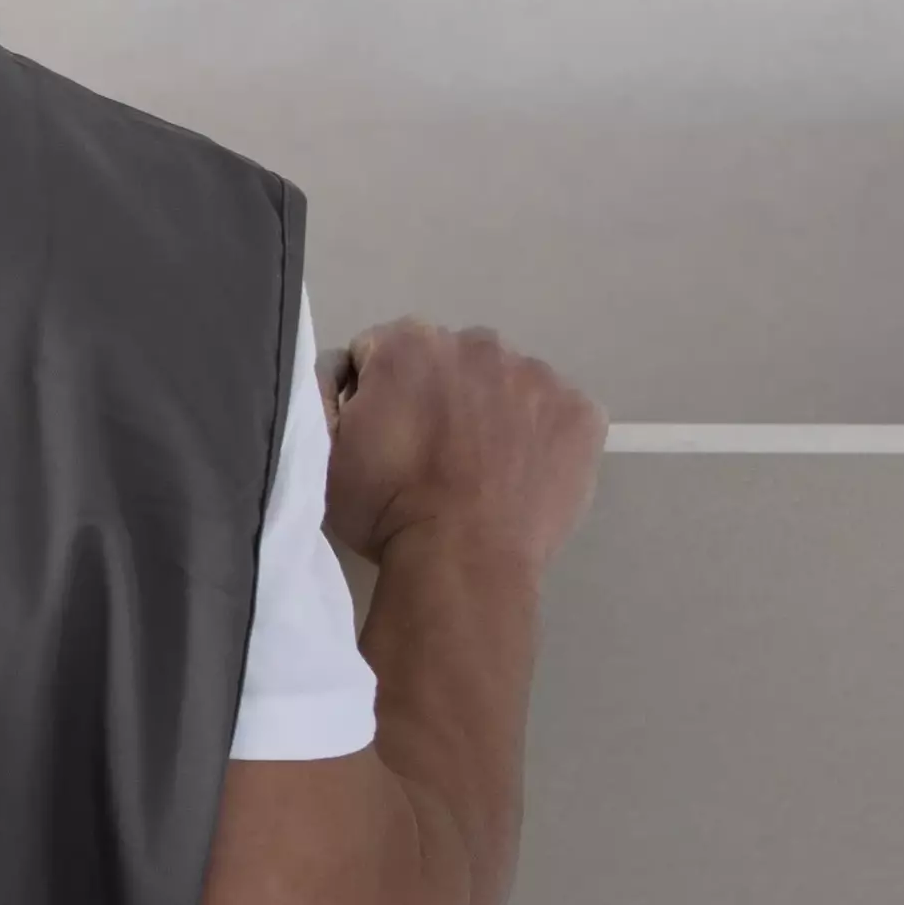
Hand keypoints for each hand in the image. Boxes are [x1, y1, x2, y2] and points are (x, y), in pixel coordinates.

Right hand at [318, 320, 603, 579]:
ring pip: (507, 383)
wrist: (463, 562)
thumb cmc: (385, 509)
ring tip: (481, 471)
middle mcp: (477, 342)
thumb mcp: (322, 449)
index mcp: (408, 342)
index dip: (377, 396)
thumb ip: (323, 392)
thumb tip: (344, 371)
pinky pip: (555, 412)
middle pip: (449, 361)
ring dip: (492, 411)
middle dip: (438, 395)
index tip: (383, 439)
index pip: (383, 353)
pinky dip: (541, 436)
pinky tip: (522, 475)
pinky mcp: (581, 413)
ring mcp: (537, 376)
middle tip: (431, 457)